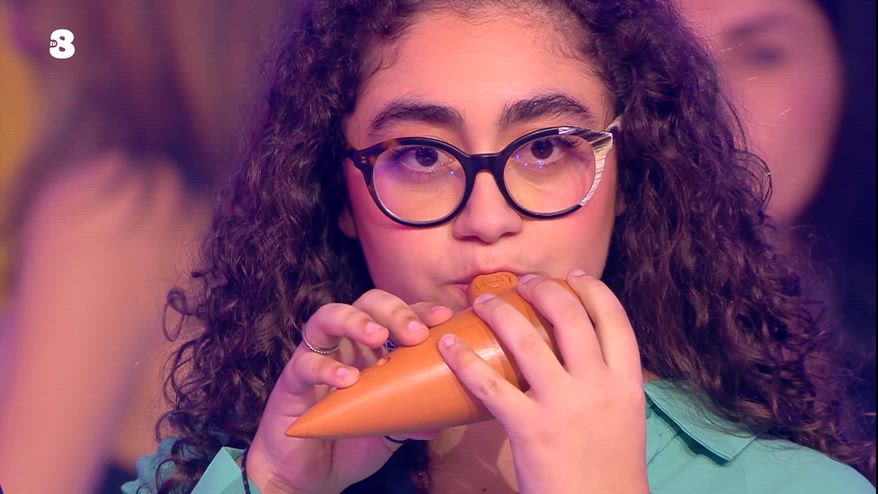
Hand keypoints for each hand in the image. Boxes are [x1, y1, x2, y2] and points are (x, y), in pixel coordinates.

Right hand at [246, 290, 452, 493]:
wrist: (308, 476)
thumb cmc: (349, 442)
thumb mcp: (388, 429)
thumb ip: (410, 419)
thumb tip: (439, 420)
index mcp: (373, 349)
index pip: (397, 315)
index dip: (419, 310)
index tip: (443, 318)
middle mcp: (345, 344)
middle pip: (366, 304)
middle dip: (394, 311)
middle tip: (414, 333)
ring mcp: (317, 357)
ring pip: (328, 316)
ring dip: (356, 321)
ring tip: (379, 337)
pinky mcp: (291, 379)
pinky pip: (305, 363)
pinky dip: (326, 368)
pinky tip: (347, 380)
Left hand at [438, 270, 648, 493]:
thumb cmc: (611, 468)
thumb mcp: (625, 417)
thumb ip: (608, 383)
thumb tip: (582, 353)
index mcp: (627, 383)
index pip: (614, 320)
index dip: (593, 290)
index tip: (572, 275)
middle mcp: (598, 386)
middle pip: (569, 317)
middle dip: (543, 290)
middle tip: (523, 283)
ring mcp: (563, 405)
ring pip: (527, 340)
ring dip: (500, 313)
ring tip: (483, 302)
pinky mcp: (529, 428)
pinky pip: (489, 384)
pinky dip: (465, 360)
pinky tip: (449, 346)